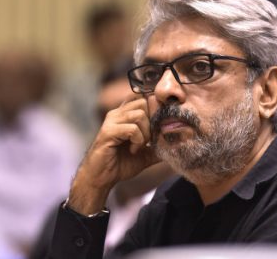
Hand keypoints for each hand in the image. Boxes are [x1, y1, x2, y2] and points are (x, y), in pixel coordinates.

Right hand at [68, 96, 159, 214]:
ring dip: (145, 132)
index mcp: (124, 115)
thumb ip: (157, 147)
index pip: (142, 97)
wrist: (101, 178)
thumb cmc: (119, 164)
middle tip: (149, 139)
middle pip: (143, 102)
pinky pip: (132, 128)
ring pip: (139, 114)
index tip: (158, 127)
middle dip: (152, 121)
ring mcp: (111, 121)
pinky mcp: (108, 132)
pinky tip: (132, 150)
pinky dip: (137, 140)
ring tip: (140, 146)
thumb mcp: (144, 155)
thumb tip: (176, 145)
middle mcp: (117, 113)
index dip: (154, 108)